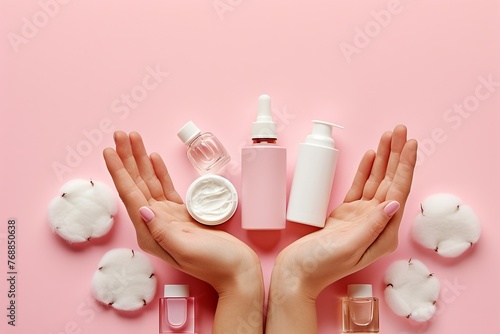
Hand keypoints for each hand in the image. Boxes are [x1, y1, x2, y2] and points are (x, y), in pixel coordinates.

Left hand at [103, 132, 263, 332]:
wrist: (237, 271)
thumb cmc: (216, 264)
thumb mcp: (187, 249)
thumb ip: (162, 230)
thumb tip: (141, 209)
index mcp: (150, 234)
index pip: (130, 196)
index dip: (119, 171)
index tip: (110, 150)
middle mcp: (154, 224)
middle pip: (136, 185)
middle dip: (127, 159)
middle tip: (120, 133)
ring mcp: (167, 217)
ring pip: (150, 183)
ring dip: (140, 161)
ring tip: (133, 138)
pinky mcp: (181, 214)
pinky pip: (166, 188)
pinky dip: (159, 172)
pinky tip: (153, 158)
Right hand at [266, 125, 416, 332]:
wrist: (296, 272)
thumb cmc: (320, 265)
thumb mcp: (349, 247)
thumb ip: (371, 225)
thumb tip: (393, 203)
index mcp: (383, 234)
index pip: (399, 192)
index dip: (406, 166)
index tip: (411, 144)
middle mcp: (376, 224)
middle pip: (391, 182)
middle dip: (397, 155)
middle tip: (401, 130)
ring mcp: (361, 217)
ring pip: (376, 182)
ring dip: (384, 159)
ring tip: (389, 136)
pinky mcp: (346, 214)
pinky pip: (360, 187)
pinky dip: (366, 171)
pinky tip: (372, 155)